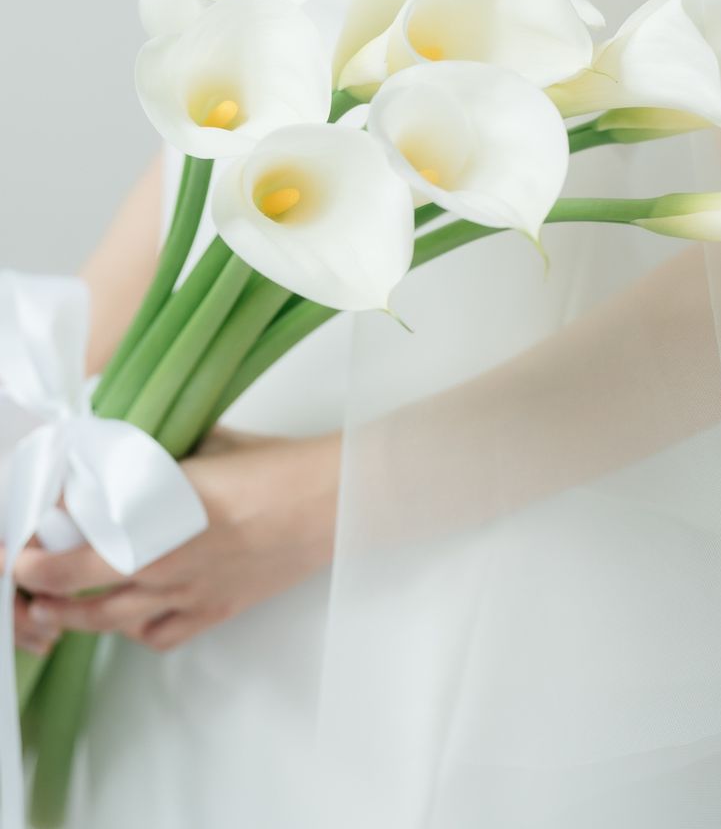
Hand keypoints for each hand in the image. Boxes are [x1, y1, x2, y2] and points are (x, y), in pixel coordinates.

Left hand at [11, 426, 339, 652]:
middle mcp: (164, 560)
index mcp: (158, 512)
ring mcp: (189, 591)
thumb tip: (133, 450)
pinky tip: (131, 616)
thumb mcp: (210, 444)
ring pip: (107, 620)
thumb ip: (164, 454)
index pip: (74, 532)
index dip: (39, 535)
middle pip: (76, 587)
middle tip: (25, 569)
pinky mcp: (216, 609)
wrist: (331, 500)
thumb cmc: (277, 467)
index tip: (30, 526)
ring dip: (71, 615)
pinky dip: (134, 631)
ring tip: (53, 606)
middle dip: (39, 583)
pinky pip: (158, 636)